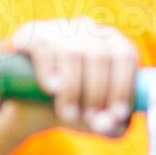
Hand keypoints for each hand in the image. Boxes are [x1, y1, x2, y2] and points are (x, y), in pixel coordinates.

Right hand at [0, 18, 137, 136]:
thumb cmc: (73, 107)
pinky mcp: (31, 34)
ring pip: (73, 53)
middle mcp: (87, 29)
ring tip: (68, 114)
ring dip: (73, 89)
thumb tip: (110, 122)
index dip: (124, 86)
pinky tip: (52, 89)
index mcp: (111, 43)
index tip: (117, 115)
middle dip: (97, 93)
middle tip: (89, 119)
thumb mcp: (96, 121)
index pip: (125, 55)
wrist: (30, 106)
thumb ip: (111, 125)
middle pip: (100, 57)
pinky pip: (44, 47)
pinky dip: (49, 71)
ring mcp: (58, 28)